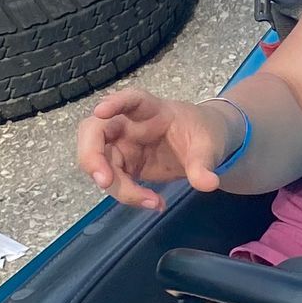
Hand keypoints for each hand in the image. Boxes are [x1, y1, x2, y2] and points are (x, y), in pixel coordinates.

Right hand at [76, 88, 240, 210]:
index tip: (101, 111)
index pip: (130, 100)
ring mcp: (122, 144)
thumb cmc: (201, 134)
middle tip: (105, 181)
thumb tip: (209, 183)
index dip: (114, 102)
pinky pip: (113, 180)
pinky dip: (127, 194)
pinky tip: (154, 202)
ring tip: (152, 201)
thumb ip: (204, 164)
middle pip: (94, 132)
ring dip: (116, 186)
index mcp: (151, 109)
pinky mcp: (123, 164)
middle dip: (92, 156)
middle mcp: (128, 124)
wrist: (202, 145)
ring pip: (99, 162)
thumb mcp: (209, 146)